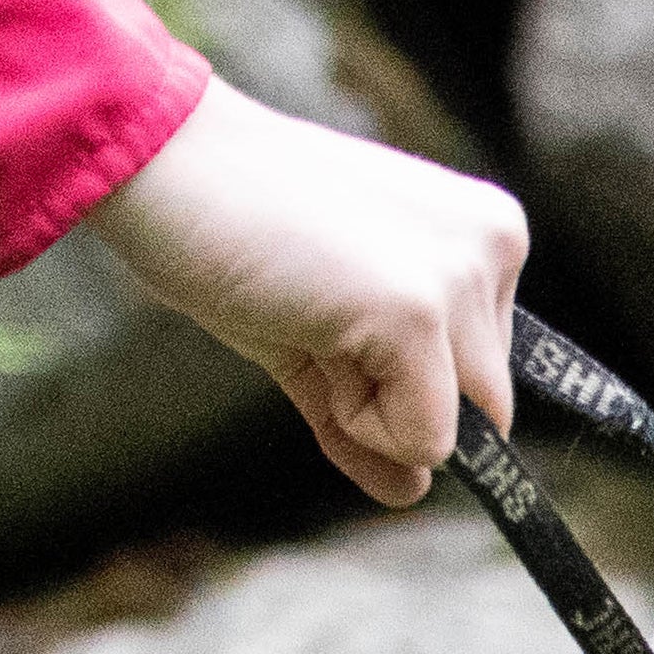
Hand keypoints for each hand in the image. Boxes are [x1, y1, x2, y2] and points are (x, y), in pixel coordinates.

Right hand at [83, 76, 528, 505]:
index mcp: (490, 235)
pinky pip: (421, 443)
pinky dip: (354, 424)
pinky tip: (307, 332)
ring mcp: (460, 277)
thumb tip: (413, 492)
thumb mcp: (331, 331)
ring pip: (455, 434)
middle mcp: (496, 246)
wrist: (157, 161)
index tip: (339, 312)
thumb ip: (383, 407)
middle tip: (316, 317)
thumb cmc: (239, 237)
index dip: (405, 380)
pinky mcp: (417, 312)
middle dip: (394, 400)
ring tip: (310, 317)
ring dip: (367, 409)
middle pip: (483, 414)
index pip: (487, 380)